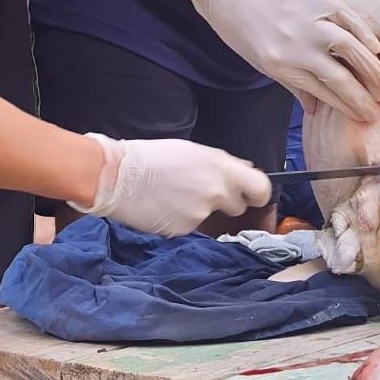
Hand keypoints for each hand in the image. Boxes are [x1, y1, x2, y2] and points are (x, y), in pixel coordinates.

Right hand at [69, 130, 271, 233]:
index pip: (260, 188)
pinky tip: (165, 204)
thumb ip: (223, 163)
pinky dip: (182, 217)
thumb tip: (246, 170)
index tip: (251, 194)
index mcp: (221, 168)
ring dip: (199, 208)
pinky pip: (191, 225)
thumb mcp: (193, 150)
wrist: (118, 177)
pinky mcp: (184, 230)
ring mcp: (200, 214)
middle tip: (200, 188)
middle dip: (225, 201)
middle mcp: (216, 192)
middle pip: (238, 206)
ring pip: (211, 215)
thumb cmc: (153, 157)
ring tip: (174, 193)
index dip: (258, 193)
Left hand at [186, 0, 379, 119]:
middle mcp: (295, 46)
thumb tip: (317, 110)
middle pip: (340, 76)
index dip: (350, 106)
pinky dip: (364, 33)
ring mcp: (306, 20)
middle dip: (365, 94)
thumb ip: (293, 85)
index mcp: (280, 66)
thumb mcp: (261, 63)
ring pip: (348, 47)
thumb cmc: (241, 29)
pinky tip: (375, 48)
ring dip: (371, 67)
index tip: (366, 114)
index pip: (324, 93)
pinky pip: (347, 17)